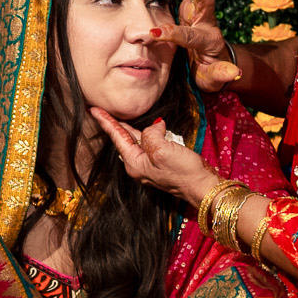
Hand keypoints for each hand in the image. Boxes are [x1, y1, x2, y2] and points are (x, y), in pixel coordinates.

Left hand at [89, 109, 218, 208]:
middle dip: (114, 125)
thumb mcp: (162, 150)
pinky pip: (151, 144)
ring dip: (129, 128)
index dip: (106, 122)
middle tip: (101, 111)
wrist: (204, 188)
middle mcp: (139, 165)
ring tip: (118, 117)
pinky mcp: (163, 164)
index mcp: (135, 163)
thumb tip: (154, 127)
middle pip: (124, 139)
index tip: (93, 110)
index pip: (117, 137)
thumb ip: (150, 136)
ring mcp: (151, 166)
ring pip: (137, 141)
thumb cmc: (184, 172)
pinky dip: (148, 133)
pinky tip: (152, 127)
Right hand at [154, 0, 237, 89]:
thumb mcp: (213, 80)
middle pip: (205, 2)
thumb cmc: (210, 74)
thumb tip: (235, 74)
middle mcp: (207, 23)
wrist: (214, 64)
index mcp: (207, 41)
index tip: (155, 34)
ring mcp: (202, 13)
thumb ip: (221, 75)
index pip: (188, 35)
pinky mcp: (196, 7)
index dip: (173, 34)